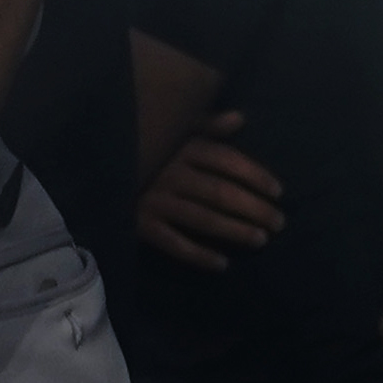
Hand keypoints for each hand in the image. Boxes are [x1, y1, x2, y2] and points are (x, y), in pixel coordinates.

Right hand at [136, 117, 286, 270]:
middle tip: (278, 224)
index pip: (226, 160)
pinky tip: (222, 264)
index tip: (279, 192)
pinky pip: (174, 243)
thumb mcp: (176, 132)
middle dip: (253, 208)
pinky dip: (198, 255)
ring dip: (234, 231)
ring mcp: (155, 200)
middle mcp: (169, 173)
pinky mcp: (141, 224)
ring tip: (260, 240)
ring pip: (202, 218)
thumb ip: (207, 126)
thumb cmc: (150, 153)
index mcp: (182, 149)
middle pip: (220, 192)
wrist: (103, 172)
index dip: (255, 175)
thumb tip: (240, 117)